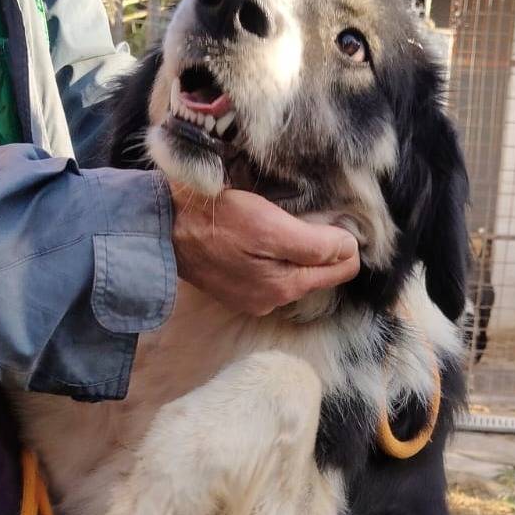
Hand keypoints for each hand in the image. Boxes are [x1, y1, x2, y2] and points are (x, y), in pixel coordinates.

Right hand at [170, 184, 360, 315]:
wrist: (162, 227)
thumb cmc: (215, 220)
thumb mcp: (270, 226)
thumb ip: (315, 244)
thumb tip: (352, 249)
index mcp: (285, 288)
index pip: (343, 268)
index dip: (345, 239)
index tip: (333, 214)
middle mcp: (272, 301)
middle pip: (319, 271)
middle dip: (320, 245)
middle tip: (306, 212)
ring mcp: (251, 298)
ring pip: (294, 271)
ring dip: (295, 249)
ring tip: (281, 222)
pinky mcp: (234, 289)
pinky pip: (270, 272)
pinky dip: (272, 254)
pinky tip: (258, 236)